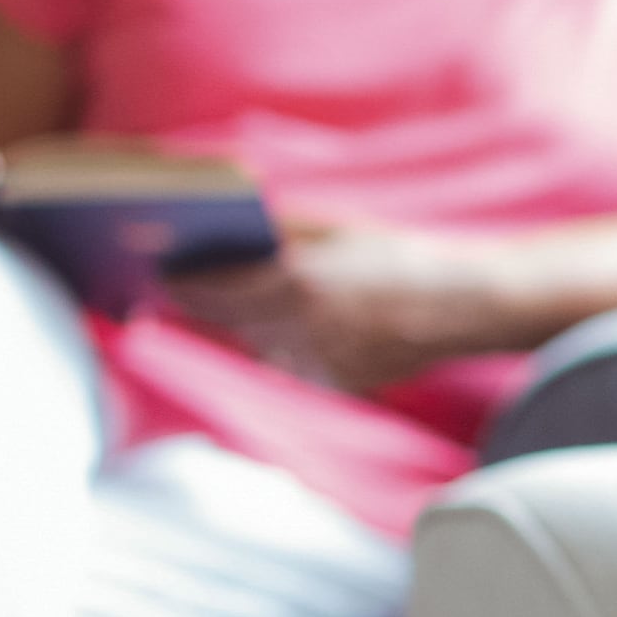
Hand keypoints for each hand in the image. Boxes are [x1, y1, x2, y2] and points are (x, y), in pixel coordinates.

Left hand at [161, 218, 505, 396]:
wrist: (460, 308)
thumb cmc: (396, 256)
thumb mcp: (335, 229)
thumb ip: (279, 233)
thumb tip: (226, 230)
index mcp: (297, 285)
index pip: (213, 292)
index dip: (179, 284)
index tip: (156, 274)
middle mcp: (299, 332)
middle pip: (227, 321)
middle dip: (202, 303)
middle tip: (172, 286)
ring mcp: (315, 365)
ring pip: (256, 345)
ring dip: (243, 324)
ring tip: (228, 302)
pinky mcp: (331, 386)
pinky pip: (290, 363)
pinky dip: (283, 344)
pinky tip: (292, 325)